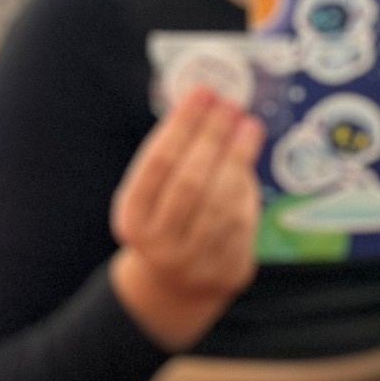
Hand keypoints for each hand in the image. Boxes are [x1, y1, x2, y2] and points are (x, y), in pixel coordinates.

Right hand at [108, 89, 265, 349]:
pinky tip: (247, 164)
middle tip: (231, 105)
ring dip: (238, 159)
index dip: (183, 124)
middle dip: (214, 137)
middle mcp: (159, 245)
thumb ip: (173, 155)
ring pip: (222, 205)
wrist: (171, 287)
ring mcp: (194, 264)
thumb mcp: (151, 194)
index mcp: (131, 220)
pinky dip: (247, 191)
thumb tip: (204, 102)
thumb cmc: (162, 221)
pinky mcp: (226, 273)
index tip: (203, 92)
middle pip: (192, 182)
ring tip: (248, 127)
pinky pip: (244, 225)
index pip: (158, 163)